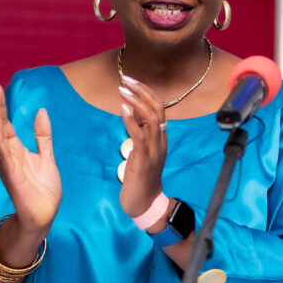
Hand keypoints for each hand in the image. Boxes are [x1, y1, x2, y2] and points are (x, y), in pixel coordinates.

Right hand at [0, 83, 60, 233]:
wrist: (45, 215)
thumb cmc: (43, 189)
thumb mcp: (46, 156)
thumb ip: (43, 135)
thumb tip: (41, 110)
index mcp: (16, 150)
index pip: (6, 123)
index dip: (2, 106)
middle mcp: (8, 156)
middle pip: (0, 127)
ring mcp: (9, 166)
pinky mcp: (13, 178)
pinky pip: (4, 158)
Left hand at [118, 75, 166, 220]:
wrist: (144, 203)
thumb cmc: (140, 176)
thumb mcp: (141, 148)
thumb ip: (139, 129)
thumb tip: (132, 108)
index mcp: (161, 137)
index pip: (159, 107)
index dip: (146, 91)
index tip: (131, 80)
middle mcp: (161, 140)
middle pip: (157, 108)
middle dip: (142, 90)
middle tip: (126, 79)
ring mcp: (154, 150)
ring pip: (151, 118)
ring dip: (135, 101)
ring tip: (122, 90)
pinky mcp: (144, 159)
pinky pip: (140, 135)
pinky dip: (131, 120)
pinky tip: (122, 109)